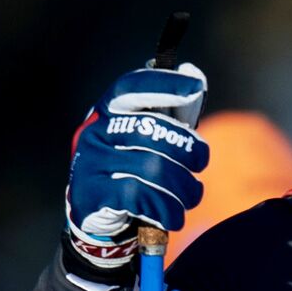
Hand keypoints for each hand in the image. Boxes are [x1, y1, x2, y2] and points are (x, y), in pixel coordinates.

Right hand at [66, 64, 210, 271]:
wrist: (98, 214)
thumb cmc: (132, 168)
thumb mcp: (150, 138)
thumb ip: (173, 111)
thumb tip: (195, 74)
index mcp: (108, 111)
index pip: (133, 87)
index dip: (166, 84)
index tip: (196, 87)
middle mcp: (96, 131)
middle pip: (154, 131)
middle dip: (188, 150)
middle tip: (199, 164)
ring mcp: (91, 161)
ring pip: (153, 168)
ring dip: (183, 188)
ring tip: (190, 196)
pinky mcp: (92, 193)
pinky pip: (140, 197)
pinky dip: (166, 210)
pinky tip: (172, 216)